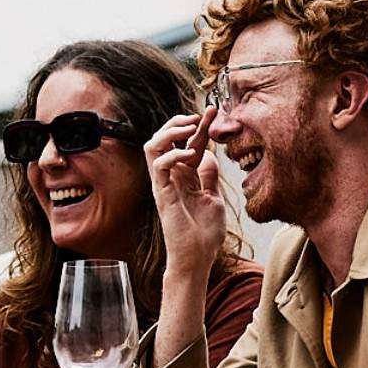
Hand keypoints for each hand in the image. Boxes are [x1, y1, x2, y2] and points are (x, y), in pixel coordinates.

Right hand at [144, 110, 226, 277]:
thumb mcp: (213, 197)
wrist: (198, 257)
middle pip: (165, 138)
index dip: (200, 125)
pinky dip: (172, 155)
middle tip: (197, 117)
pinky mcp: (162, 193)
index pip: (189, 142)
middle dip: (179, 122)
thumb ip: (208, 176)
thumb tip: (210, 155)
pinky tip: (189, 155)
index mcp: (185, 175)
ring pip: (153, 146)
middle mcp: (171, 176)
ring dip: (170, 133)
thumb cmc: (204, 234)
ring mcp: (164, 183)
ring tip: (188, 130)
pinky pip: (158, 166)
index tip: (213, 110)